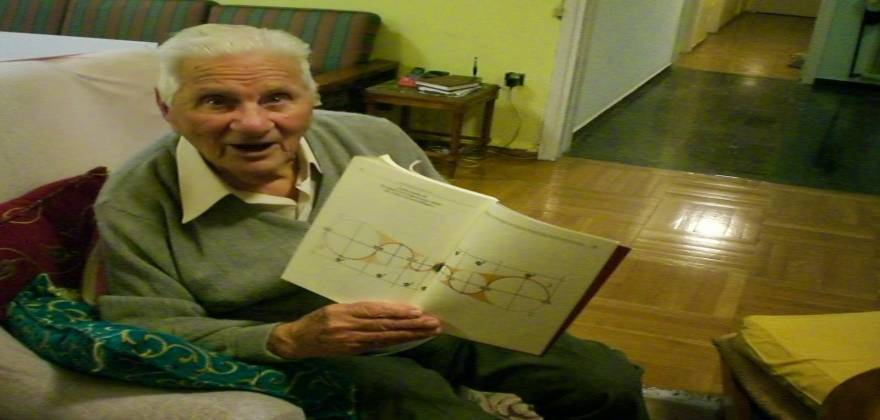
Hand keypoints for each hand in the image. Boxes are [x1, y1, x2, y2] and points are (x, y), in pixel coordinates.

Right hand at [268, 301, 441, 357]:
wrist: (298, 340)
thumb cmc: (318, 318)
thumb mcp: (335, 306)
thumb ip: (357, 306)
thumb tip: (386, 304)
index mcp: (345, 311)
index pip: (376, 311)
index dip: (397, 311)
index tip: (417, 311)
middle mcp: (349, 326)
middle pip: (386, 325)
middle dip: (412, 324)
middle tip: (433, 322)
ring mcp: (352, 340)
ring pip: (386, 337)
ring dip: (410, 334)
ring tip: (429, 330)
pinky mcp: (353, 350)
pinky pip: (379, 345)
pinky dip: (396, 342)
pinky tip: (411, 339)